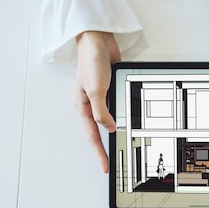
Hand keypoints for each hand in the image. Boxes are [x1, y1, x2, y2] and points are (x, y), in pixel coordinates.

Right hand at [74, 31, 120, 172]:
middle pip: (97, 133)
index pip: (92, 136)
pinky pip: (115, 108)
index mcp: (82, 107)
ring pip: (106, 122)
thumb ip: (101, 111)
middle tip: (109, 164)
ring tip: (118, 150)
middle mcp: (90, 104)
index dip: (98, 153)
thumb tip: (109, 128)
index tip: (104, 166)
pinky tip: (126, 123)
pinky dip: (120, 117)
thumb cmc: (91, 62)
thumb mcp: (95, 90)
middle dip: (102, 149)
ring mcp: (100, 98)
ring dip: (112, 134)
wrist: (98, 41)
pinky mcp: (109, 90)